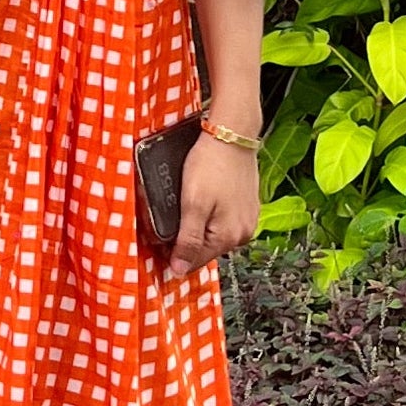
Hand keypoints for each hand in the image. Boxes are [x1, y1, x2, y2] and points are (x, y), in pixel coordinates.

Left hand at [170, 130, 259, 274]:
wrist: (231, 134)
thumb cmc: (211, 164)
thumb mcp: (193, 205)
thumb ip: (188, 240)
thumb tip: (180, 270)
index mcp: (229, 237)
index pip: (195, 262)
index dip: (173, 255)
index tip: (158, 243)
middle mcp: (242, 233)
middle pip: (205, 249)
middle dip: (186, 240)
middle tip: (170, 219)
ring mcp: (247, 219)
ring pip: (214, 234)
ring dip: (197, 228)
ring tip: (185, 206)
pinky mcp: (247, 206)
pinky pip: (223, 220)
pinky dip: (210, 216)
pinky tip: (202, 200)